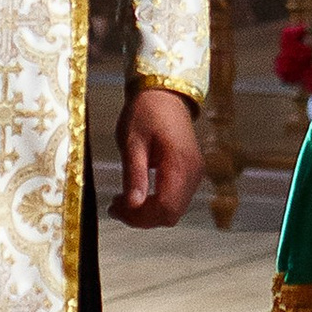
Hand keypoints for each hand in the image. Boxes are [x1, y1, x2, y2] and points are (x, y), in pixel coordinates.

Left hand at [114, 86, 203, 228]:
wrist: (165, 93)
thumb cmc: (145, 112)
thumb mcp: (132, 142)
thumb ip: (134, 174)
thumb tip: (132, 205)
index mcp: (180, 162)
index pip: (166, 207)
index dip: (141, 217)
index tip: (116, 209)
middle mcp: (193, 171)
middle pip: (171, 214)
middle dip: (143, 218)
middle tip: (116, 207)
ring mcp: (195, 173)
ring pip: (174, 210)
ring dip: (149, 212)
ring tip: (123, 201)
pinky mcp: (191, 172)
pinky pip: (176, 199)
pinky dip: (157, 203)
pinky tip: (138, 194)